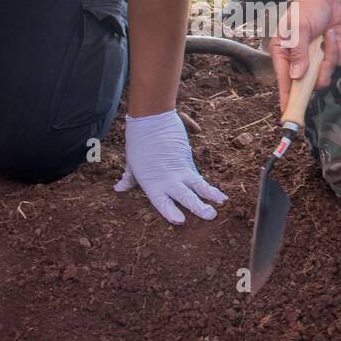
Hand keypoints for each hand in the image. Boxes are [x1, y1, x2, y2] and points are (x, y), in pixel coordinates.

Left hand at [115, 110, 227, 224]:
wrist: (151, 119)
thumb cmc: (138, 142)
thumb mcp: (132, 163)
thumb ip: (129, 179)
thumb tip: (118, 188)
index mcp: (150, 184)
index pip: (162, 203)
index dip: (171, 213)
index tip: (180, 221)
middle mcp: (167, 180)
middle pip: (184, 197)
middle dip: (197, 207)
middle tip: (209, 216)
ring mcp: (179, 170)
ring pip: (197, 187)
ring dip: (209, 197)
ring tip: (219, 207)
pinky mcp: (188, 161)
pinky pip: (200, 178)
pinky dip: (211, 189)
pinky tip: (222, 197)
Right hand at [270, 0, 340, 105]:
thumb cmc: (306, 8)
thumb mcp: (300, 28)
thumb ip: (298, 53)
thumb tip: (296, 76)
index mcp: (283, 53)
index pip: (284, 82)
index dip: (287, 98)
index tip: (290, 113)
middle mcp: (297, 59)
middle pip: (309, 82)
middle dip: (321, 69)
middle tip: (323, 52)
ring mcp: (314, 58)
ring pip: (326, 72)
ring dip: (331, 54)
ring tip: (328, 35)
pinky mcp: (328, 54)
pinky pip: (337, 62)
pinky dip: (338, 48)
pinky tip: (333, 34)